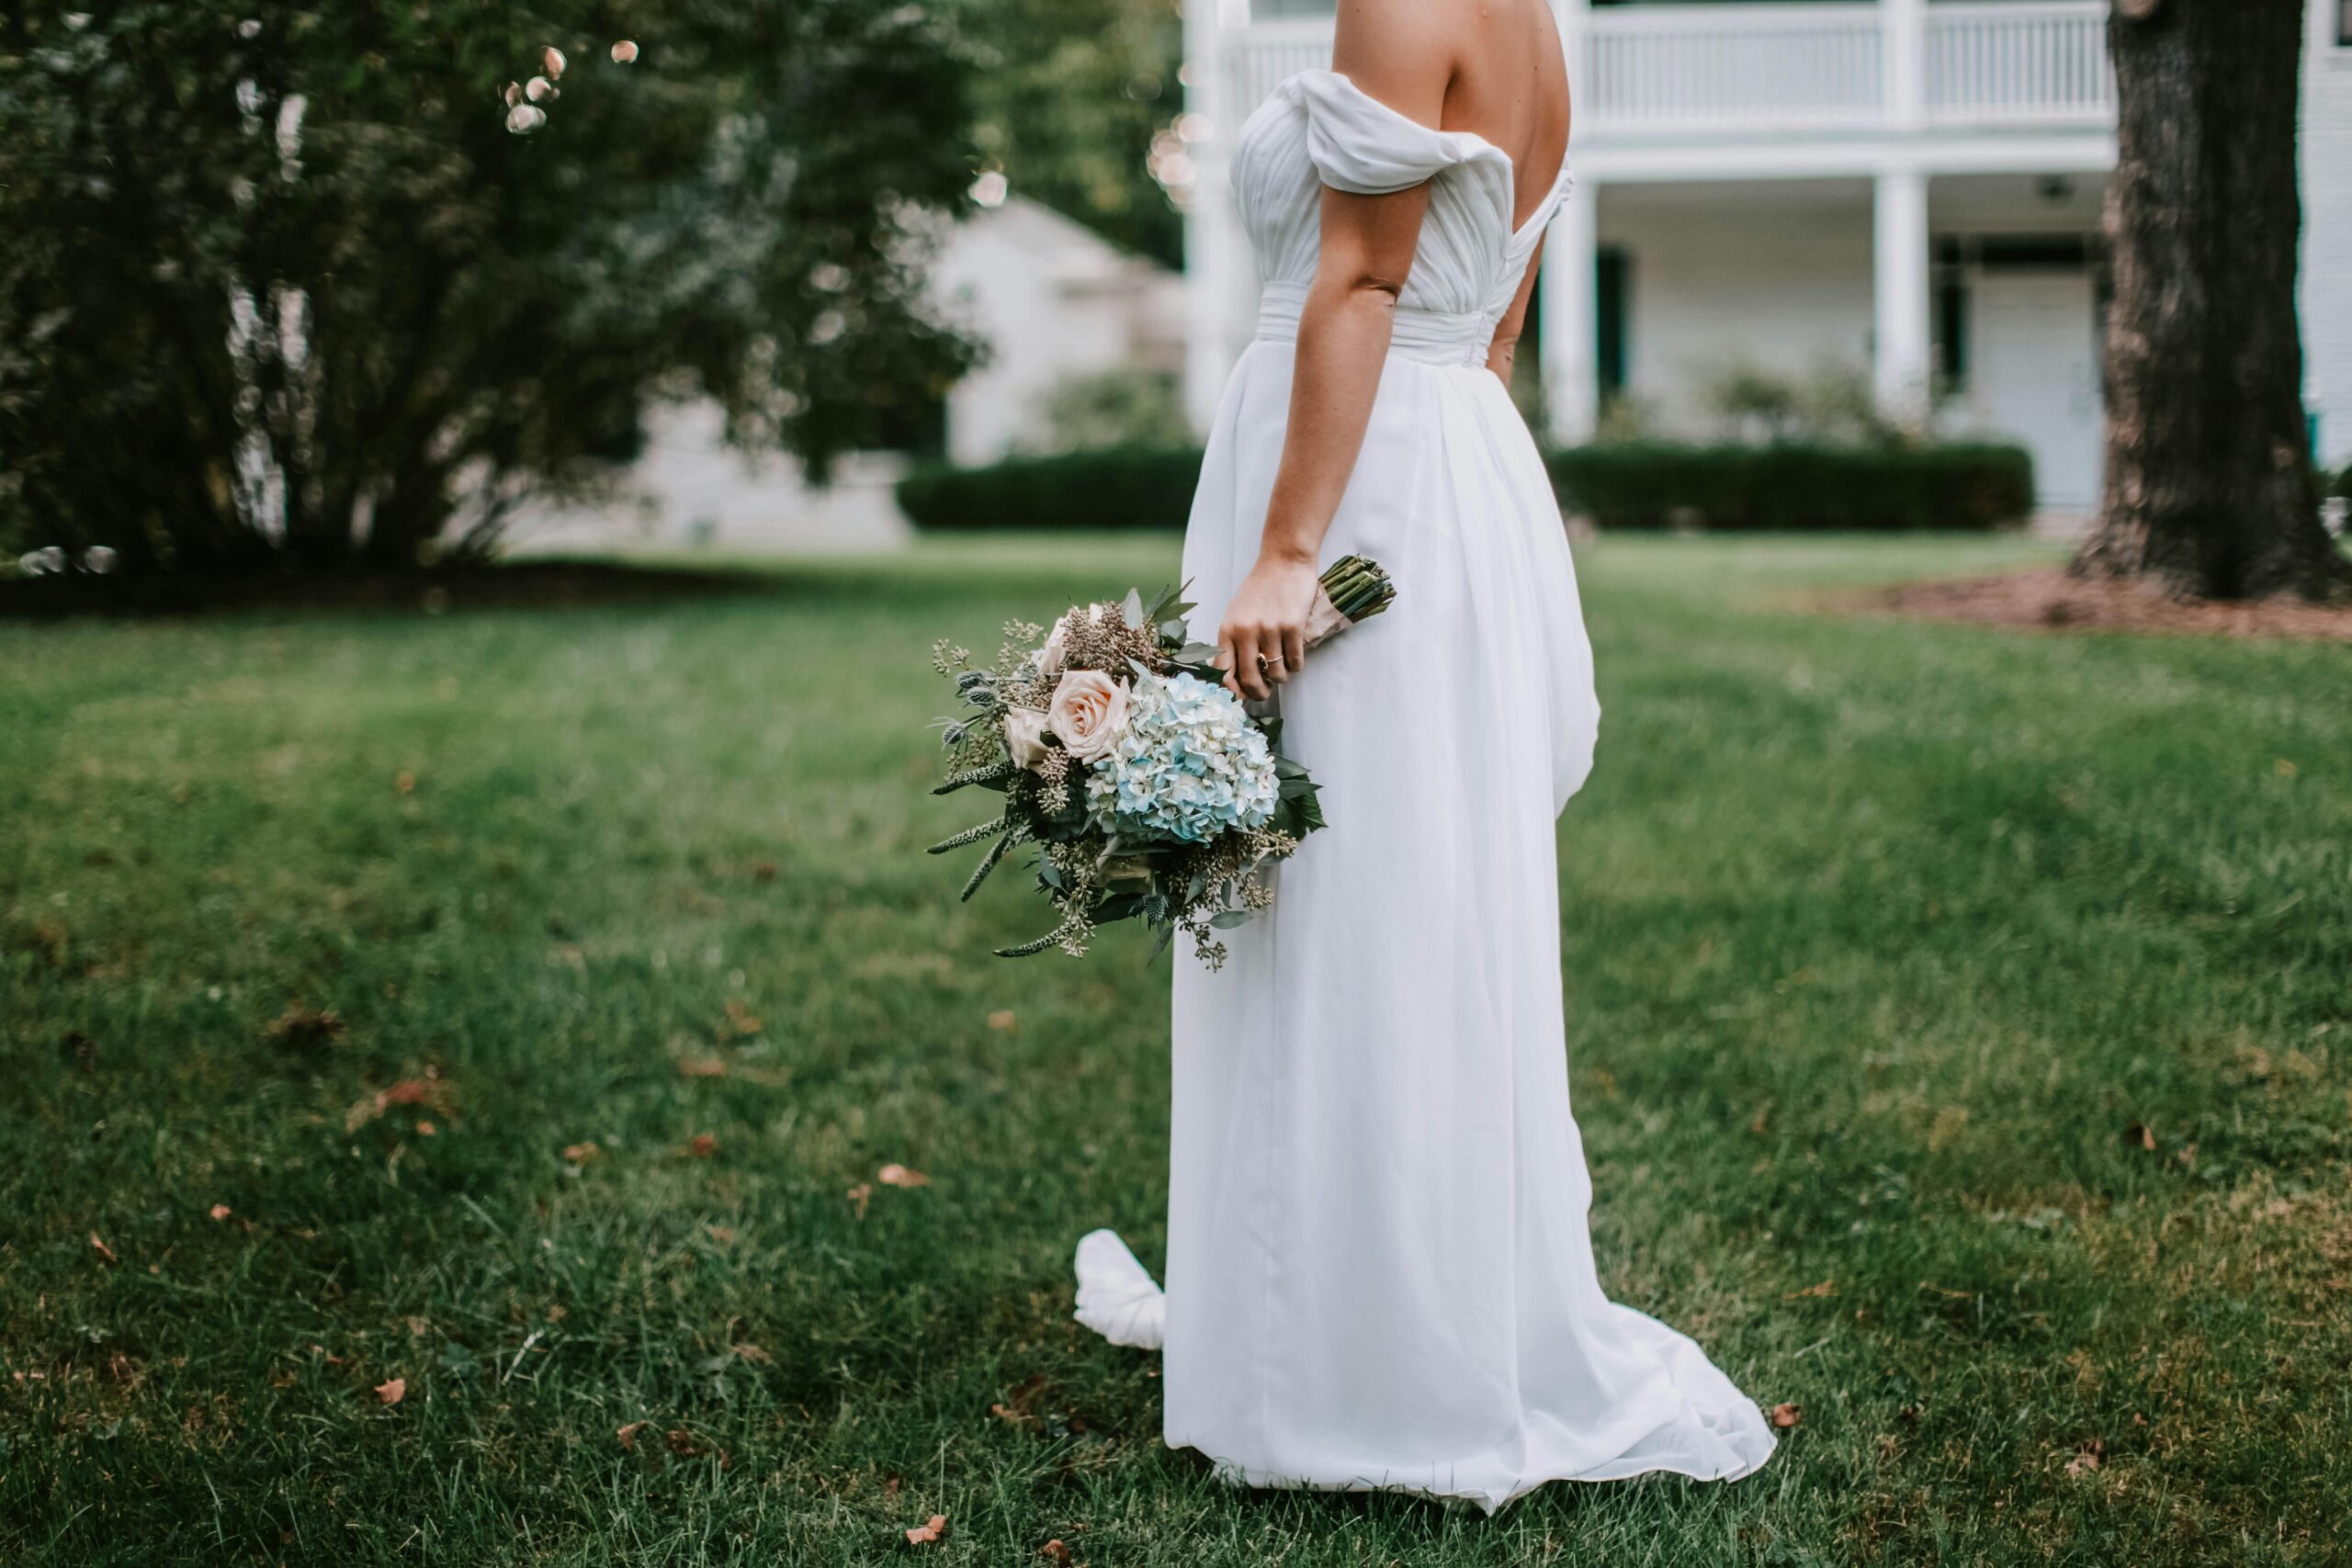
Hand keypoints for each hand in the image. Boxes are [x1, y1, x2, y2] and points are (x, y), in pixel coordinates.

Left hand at [1217, 550, 1318, 700]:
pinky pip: (1295, 663)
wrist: (1284, 561)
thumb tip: (1233, 682)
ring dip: (1281, 678)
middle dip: (1259, 693)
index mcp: (1227, 630)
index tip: (1240, 698)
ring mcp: (1270, 629)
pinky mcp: (1293, 627)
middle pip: (1250, 679)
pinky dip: (1296, 666)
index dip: (1231, 692)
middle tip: (1265, 693)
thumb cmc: (1259, 591)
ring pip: (1276, 674)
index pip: (1223, 673)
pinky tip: (1294, 657)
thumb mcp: (1236, 615)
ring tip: (1281, 668)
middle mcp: (1245, 631)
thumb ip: (1232, 644)